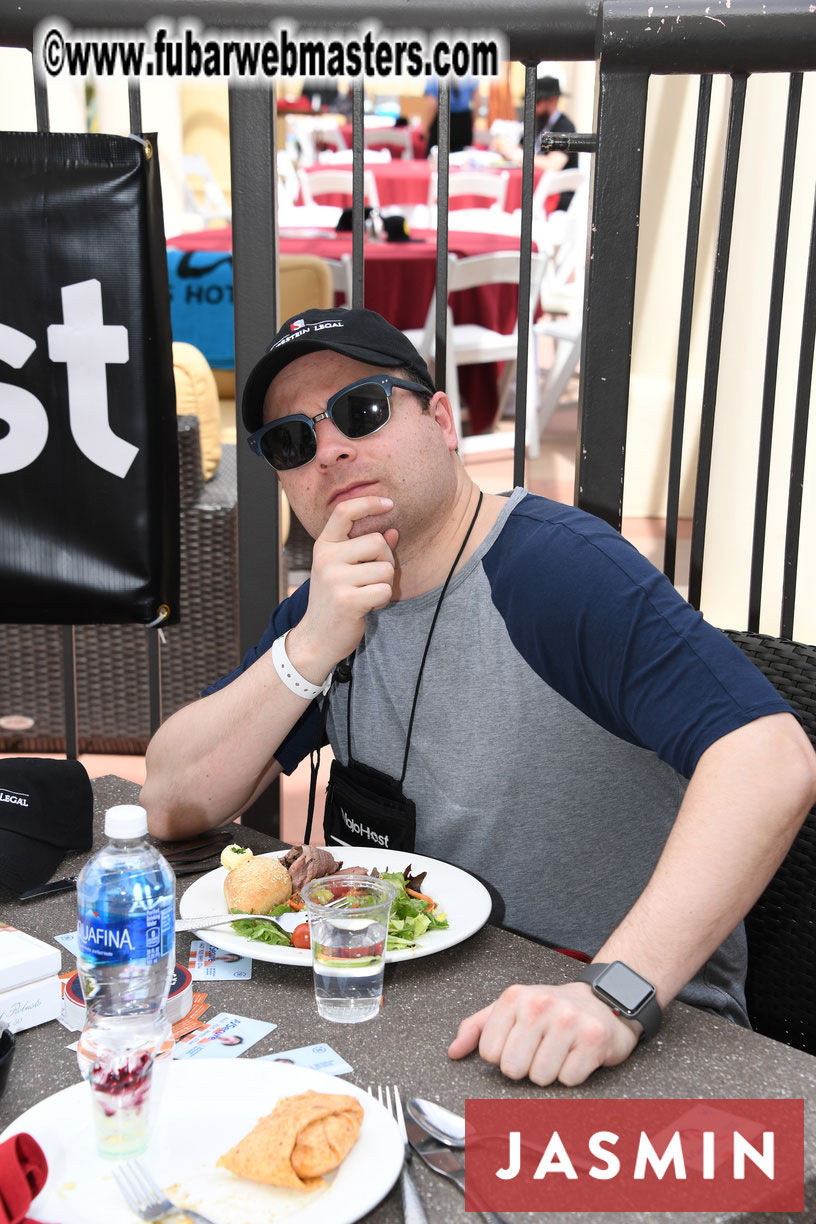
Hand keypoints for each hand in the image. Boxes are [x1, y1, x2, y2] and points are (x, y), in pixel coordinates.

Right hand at [287, 495, 397, 679]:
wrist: (316, 638)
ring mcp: (335, 579)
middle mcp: (326, 558)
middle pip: (377, 542)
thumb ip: (367, 550)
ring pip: (385, 568)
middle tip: (371, 579)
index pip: (344, 512)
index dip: (369, 502)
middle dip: (385, 561)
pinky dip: (382, 600)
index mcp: (324, 546)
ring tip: (366, 594)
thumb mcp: (343, 569)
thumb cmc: (334, 600)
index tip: (389, 504)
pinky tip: (367, 606)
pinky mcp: (347, 600)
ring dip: (384, 584)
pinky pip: (384, 590)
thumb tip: (393, 531)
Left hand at [448, 981, 639, 1085]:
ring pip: (540, 1077)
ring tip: (559, 1051)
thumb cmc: (552, 1010)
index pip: (489, 1053)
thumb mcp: (510, 1009)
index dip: (504, 1055)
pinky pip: (569, 1080)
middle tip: (541, 1049)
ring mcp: (569, 1020)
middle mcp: (540, 1004)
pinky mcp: (594, 1038)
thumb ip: (477, 1028)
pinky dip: (573, 1074)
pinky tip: (577, 1054)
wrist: (603, 1001)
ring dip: (550, 1072)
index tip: (519, 1043)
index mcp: (514, 997)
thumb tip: (453, 1052)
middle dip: (526, 1067)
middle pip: (513, 1068)